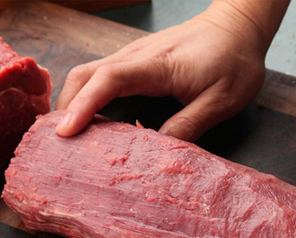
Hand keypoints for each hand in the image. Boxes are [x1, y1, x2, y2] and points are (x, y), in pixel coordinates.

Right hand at [55, 0, 287, 141]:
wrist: (238, 27)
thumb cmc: (234, 61)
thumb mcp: (222, 100)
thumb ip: (189, 125)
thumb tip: (154, 153)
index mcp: (157, 66)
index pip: (109, 80)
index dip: (83, 106)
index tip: (65, 132)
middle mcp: (136, 56)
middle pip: (85, 75)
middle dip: (65, 107)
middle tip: (57, 144)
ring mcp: (132, 56)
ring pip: (88, 75)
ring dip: (72, 103)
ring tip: (67, 139)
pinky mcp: (135, 62)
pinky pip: (101, 78)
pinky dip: (86, 98)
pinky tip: (89, 122)